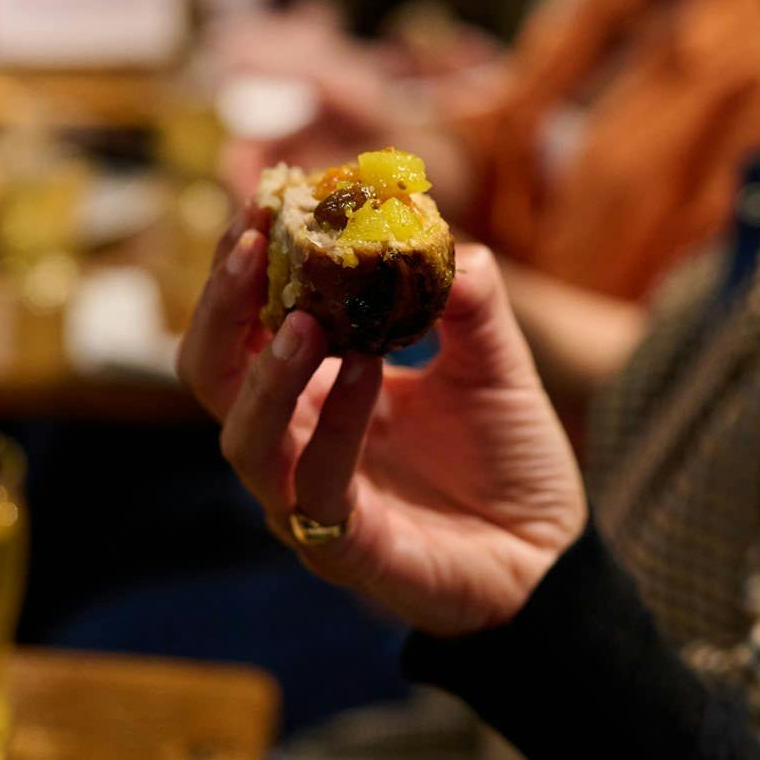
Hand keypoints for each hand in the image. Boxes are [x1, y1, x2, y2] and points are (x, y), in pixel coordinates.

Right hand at [178, 211, 587, 636]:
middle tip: (252, 242)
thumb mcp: (494, 360)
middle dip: (221, 306)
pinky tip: (371, 370)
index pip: (244, 322)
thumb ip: (469, 298)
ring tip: (307, 318)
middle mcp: (293, 441)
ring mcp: (307, 499)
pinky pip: (316, 485)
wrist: (551, 558)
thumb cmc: (507, 460)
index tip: (264, 201)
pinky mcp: (344, 548)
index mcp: (311, 390)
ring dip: (268, 371)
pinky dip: (338, 422)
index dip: (241, 264)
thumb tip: (440, 233)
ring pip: (243, 437)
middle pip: (209, 373)